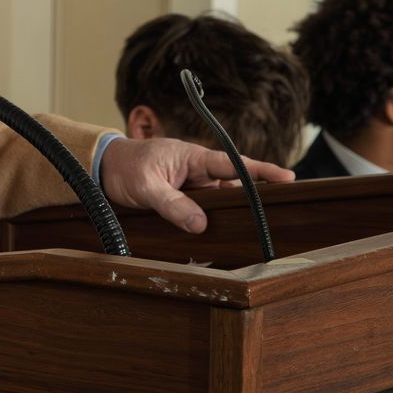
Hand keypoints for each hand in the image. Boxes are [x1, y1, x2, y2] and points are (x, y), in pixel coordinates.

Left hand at [96, 136, 293, 233]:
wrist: (104, 169)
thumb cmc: (126, 167)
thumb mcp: (146, 186)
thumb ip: (171, 204)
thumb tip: (200, 224)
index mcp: (193, 157)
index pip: (233, 163)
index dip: (261, 171)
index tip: (288, 177)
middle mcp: (198, 171)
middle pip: (234, 184)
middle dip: (255, 196)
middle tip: (280, 212)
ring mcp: (193, 185)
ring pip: (221, 200)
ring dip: (233, 212)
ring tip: (255, 229)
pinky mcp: (185, 199)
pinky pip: (206, 209)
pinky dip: (214, 220)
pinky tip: (223, 235)